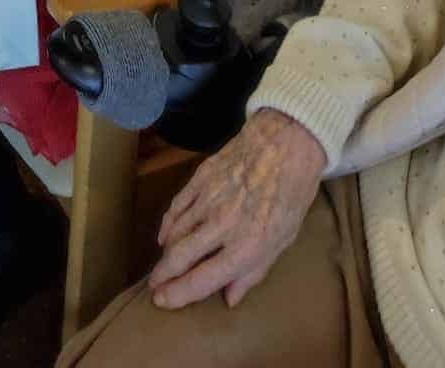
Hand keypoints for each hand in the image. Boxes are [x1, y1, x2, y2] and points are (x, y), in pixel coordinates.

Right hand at [150, 110, 326, 310]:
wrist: (285, 144)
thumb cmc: (290, 196)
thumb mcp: (281, 241)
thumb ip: (253, 272)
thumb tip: (228, 298)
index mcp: (247, 246)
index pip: (202, 279)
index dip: (178, 294)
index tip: (162, 301)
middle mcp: (223, 224)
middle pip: (180, 256)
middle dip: (162, 276)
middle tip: (153, 287)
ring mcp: (208, 198)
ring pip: (174, 232)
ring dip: (165, 252)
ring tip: (163, 266)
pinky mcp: (200, 177)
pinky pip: (176, 206)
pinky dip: (167, 224)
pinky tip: (165, 235)